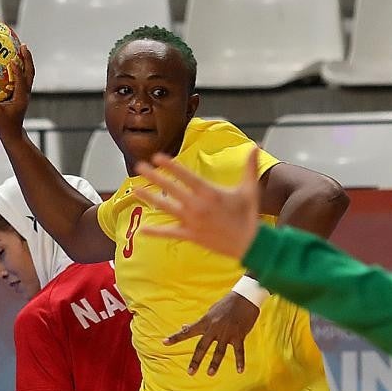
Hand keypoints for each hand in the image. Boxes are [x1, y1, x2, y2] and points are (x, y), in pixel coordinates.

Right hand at [0, 44, 33, 138]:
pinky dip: (18, 67)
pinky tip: (8, 59)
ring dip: (25, 60)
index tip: (12, 60)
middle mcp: (24, 93)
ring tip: (21, 47)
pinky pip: (20, 77)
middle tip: (23, 46)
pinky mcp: (19, 92)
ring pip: (28, 74)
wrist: (12, 132)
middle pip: (30, 73)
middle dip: (27, 59)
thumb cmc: (3, 124)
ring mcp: (23, 92)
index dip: (18, 71)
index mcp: (20, 97)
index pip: (21, 81)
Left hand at [132, 150, 261, 259]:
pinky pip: (170, 233)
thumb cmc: (249, 215)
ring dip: (150, 198)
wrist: (250, 244)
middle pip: (171, 188)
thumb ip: (250, 166)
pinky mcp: (191, 236)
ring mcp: (193, 221)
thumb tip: (256, 146)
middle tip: (139, 167)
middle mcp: (198, 206)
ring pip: (166, 207)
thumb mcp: (250, 189)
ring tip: (135, 190)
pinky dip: (156, 232)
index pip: (186, 175)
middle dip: (154, 177)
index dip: (171, 165)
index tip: (157, 157)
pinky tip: (142, 230)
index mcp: (210, 193)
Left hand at [166, 291, 260, 374]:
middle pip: (202, 346)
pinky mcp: (239, 335)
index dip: (175, 337)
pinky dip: (240, 361)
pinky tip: (240, 371)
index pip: (187, 331)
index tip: (164, 343)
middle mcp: (214, 328)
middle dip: (196, 360)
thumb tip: (183, 327)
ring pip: (219, 351)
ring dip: (214, 363)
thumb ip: (198, 322)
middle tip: (190, 372)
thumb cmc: (226, 304)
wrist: (245, 298)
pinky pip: (239, 351)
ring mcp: (227, 332)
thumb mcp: (210, 312)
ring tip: (210, 373)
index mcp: (205, 322)